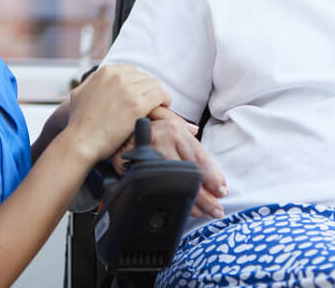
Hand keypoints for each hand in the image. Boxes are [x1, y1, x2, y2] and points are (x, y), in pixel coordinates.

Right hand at [67, 64, 169, 163]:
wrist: (81, 141)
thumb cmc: (79, 122)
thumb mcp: (80, 92)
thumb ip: (92, 81)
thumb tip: (100, 78)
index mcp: (106, 71)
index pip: (132, 70)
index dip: (138, 82)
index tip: (141, 92)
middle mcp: (118, 77)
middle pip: (144, 77)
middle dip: (148, 89)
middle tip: (151, 101)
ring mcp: (129, 90)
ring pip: (155, 85)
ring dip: (158, 94)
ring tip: (160, 104)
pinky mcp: (137, 105)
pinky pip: (160, 96)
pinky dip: (165, 100)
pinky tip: (164, 107)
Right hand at [112, 106, 227, 218]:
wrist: (112, 134)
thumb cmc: (142, 130)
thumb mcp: (165, 122)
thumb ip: (183, 132)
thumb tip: (196, 132)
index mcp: (174, 129)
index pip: (200, 157)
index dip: (213, 176)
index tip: (222, 190)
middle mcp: (163, 139)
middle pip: (190, 173)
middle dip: (206, 195)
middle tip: (216, 209)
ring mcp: (149, 155)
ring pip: (176, 184)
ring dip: (191, 202)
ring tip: (204, 212)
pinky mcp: (136, 168)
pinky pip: (158, 189)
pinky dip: (171, 200)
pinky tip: (181, 207)